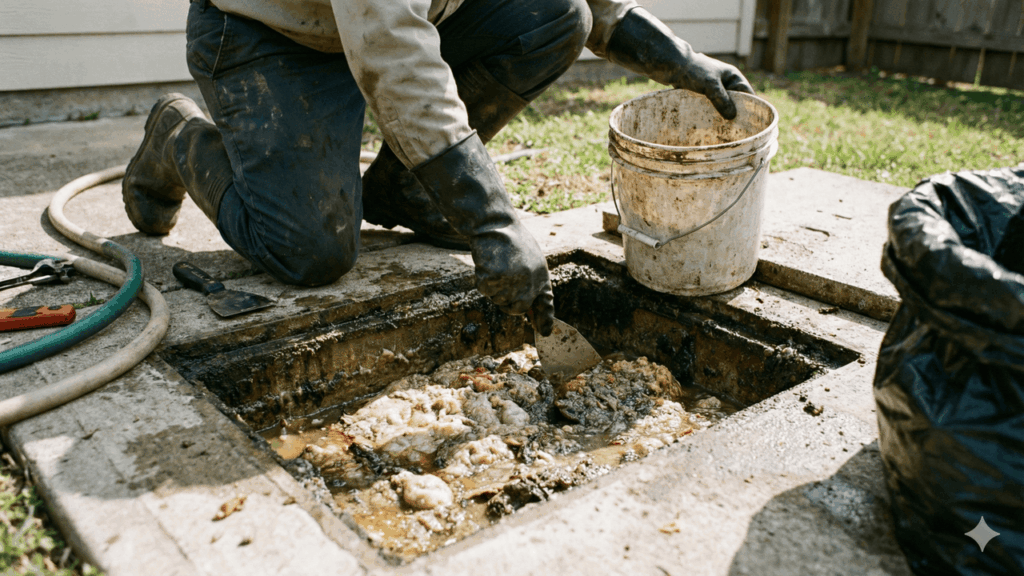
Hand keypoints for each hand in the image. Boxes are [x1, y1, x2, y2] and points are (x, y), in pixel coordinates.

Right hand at [471, 223, 554, 335]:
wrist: (495, 225)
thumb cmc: (511, 241)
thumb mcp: (530, 260)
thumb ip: (531, 281)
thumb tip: (528, 305)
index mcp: (542, 276)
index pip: (546, 303)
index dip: (545, 319)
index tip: (545, 332)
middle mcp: (530, 283)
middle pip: (517, 309)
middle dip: (508, 302)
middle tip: (502, 282)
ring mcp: (512, 283)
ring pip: (498, 300)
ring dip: (493, 287)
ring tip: (497, 265)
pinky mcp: (495, 280)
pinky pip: (485, 290)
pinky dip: (482, 279)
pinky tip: (487, 264)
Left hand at [605, 8, 754, 119]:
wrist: (670, 65)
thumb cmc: (692, 71)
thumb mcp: (710, 85)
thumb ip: (721, 99)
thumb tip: (732, 116)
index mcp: (732, 77)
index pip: (748, 94)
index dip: (750, 108)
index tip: (751, 125)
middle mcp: (725, 83)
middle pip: (735, 102)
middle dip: (735, 116)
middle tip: (736, 133)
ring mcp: (713, 89)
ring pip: (721, 106)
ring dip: (721, 117)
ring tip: (723, 133)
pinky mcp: (701, 95)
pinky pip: (709, 107)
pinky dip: (710, 115)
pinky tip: (708, 127)